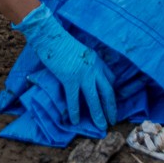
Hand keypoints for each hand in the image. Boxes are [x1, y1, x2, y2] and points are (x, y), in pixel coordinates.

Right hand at [15, 5, 115, 128]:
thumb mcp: (80, 50)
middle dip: (111, 108)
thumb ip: (85, 62)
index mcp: (96, 60)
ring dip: (99, 114)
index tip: (111, 102)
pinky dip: (75, 111)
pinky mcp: (70, 78)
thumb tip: (83, 74)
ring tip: (101, 126)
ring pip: (94, 99)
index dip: (111, 93)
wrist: (51, 36)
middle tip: (113, 120)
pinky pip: (74, 99)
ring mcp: (83, 74)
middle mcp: (94, 68)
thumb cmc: (61, 41)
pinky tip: (75, 121)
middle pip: (107, 92)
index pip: (110, 79)